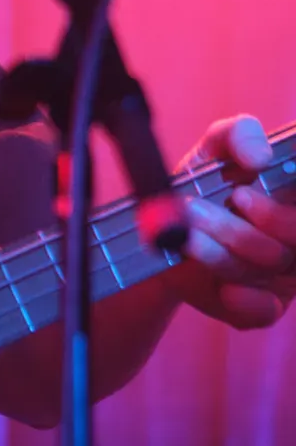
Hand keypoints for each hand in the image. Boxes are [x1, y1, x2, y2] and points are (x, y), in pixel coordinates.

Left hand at [173, 115, 295, 330]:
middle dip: (240, 227)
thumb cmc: (202, 184)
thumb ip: (238, 135)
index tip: (241, 191)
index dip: (279, 213)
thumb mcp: (215, 148)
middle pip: (292, 236)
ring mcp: (285, 273)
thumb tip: (260, 156)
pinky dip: (244, 300)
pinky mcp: (263, 305)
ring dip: (220, 251)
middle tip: (194, 210)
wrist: (163, 235)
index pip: (295, 203)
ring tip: (185, 234)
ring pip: (268, 266)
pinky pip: (265, 310)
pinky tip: (221, 288)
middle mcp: (294, 236)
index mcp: (292, 199)